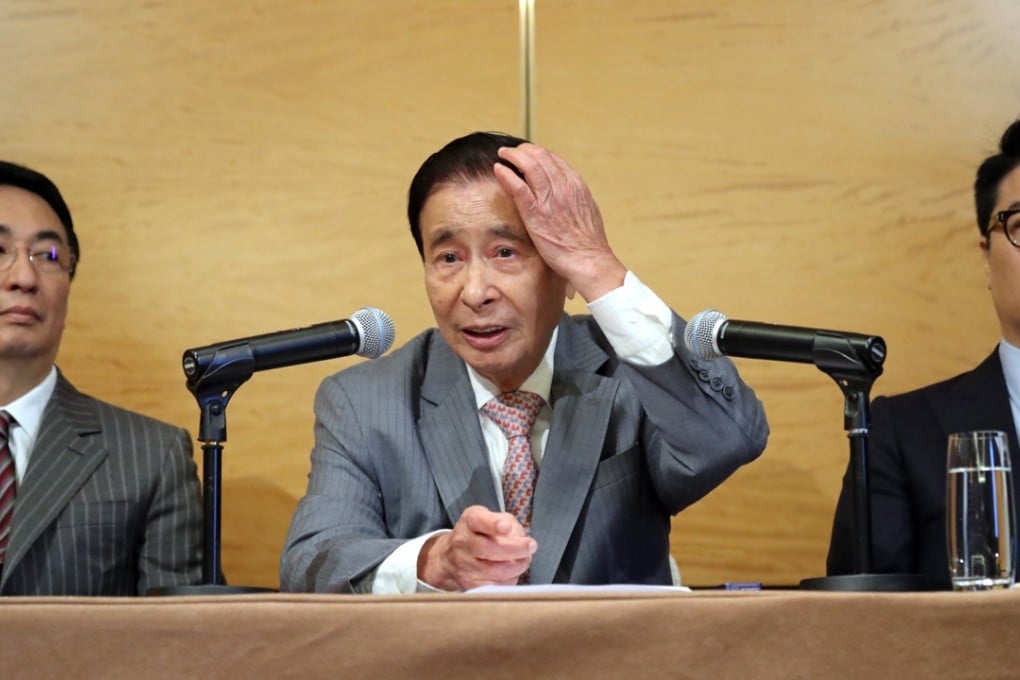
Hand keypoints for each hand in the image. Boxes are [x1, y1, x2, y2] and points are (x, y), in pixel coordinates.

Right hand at [417, 505, 536, 590]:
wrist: (449, 557)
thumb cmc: (477, 534)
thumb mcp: (489, 518)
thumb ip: (507, 522)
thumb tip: (520, 538)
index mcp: (470, 521)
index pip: (479, 521)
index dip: (493, 524)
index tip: (505, 527)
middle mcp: (462, 542)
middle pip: (490, 548)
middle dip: (516, 549)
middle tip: (531, 546)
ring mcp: (464, 565)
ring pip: (496, 570)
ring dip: (517, 566)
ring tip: (524, 560)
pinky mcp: (469, 584)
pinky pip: (495, 586)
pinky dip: (510, 580)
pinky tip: (513, 572)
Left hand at [494, 143, 626, 300]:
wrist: (588, 259)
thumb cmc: (588, 242)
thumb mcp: (586, 210)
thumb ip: (574, 197)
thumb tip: (566, 192)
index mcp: (576, 184)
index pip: (553, 159)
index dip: (537, 154)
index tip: (527, 155)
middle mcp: (563, 186)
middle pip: (540, 156)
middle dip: (523, 150)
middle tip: (512, 152)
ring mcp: (549, 198)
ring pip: (529, 165)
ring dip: (513, 155)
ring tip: (503, 154)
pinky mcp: (535, 213)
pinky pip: (518, 187)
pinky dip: (506, 175)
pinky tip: (498, 169)